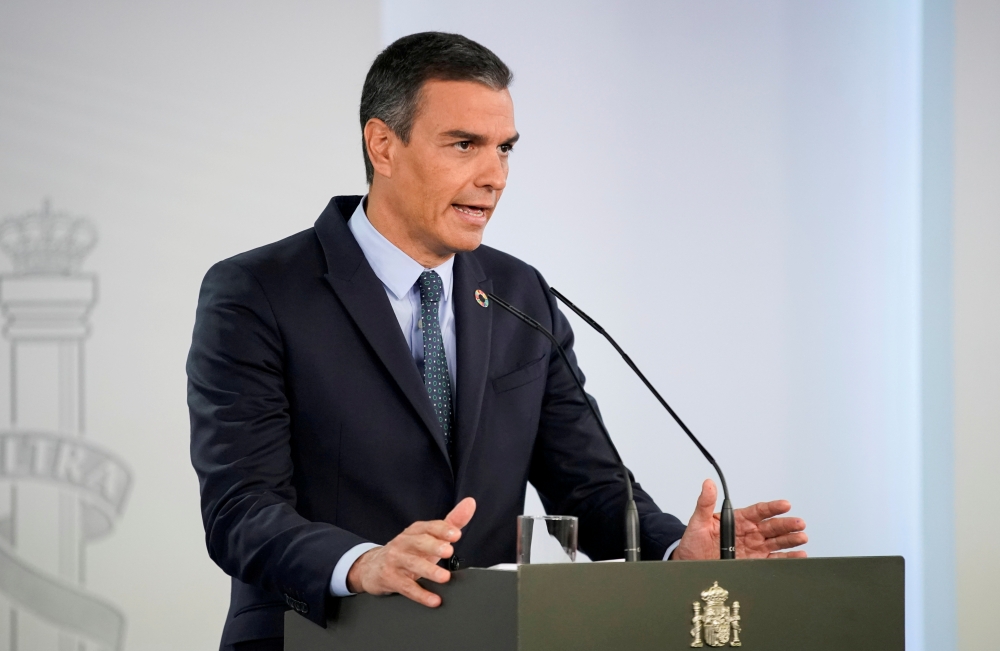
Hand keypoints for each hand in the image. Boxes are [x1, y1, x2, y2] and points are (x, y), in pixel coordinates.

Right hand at [346, 497, 475, 606]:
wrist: (373, 566)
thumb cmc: (409, 550)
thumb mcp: (429, 536)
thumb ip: (451, 522)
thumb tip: (470, 504)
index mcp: (415, 531)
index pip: (429, 527)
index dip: (442, 530)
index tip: (456, 534)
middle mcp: (404, 543)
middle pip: (419, 542)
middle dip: (433, 546)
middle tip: (448, 551)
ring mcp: (396, 560)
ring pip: (412, 564)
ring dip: (429, 571)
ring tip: (444, 577)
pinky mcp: (390, 578)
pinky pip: (407, 587)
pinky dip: (421, 594)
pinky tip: (434, 599)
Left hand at [672, 479, 806, 560]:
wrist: (689, 564)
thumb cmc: (693, 542)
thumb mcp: (697, 522)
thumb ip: (705, 503)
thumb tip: (708, 483)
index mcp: (737, 520)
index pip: (759, 511)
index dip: (772, 508)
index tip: (785, 505)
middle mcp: (749, 533)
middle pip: (772, 527)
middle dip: (786, 525)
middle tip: (799, 523)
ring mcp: (753, 548)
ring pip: (776, 542)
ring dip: (790, 540)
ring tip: (802, 538)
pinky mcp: (755, 563)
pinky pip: (774, 560)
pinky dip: (787, 558)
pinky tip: (798, 555)